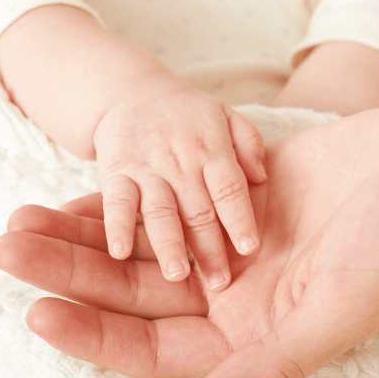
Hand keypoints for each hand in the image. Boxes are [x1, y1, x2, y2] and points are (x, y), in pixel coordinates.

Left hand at [0, 106, 378, 377]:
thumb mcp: (337, 312)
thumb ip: (274, 362)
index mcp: (249, 332)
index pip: (152, 345)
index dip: (94, 332)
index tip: (38, 310)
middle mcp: (230, 291)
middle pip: (133, 289)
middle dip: (70, 270)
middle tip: (9, 247)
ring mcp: (228, 242)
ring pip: (141, 242)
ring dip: (87, 229)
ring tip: (27, 216)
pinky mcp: (232, 198)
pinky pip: (167, 199)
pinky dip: (130, 193)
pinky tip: (91, 182)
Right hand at [93, 72, 266, 290]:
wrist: (133, 93)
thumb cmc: (187, 114)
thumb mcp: (226, 115)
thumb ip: (249, 143)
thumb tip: (262, 178)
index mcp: (212, 149)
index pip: (230, 188)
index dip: (240, 218)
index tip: (250, 249)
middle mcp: (181, 161)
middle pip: (198, 209)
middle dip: (209, 248)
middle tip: (220, 284)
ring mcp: (147, 167)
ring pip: (161, 210)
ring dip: (169, 243)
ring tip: (177, 275)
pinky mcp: (117, 172)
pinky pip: (116, 201)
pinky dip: (117, 225)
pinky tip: (120, 252)